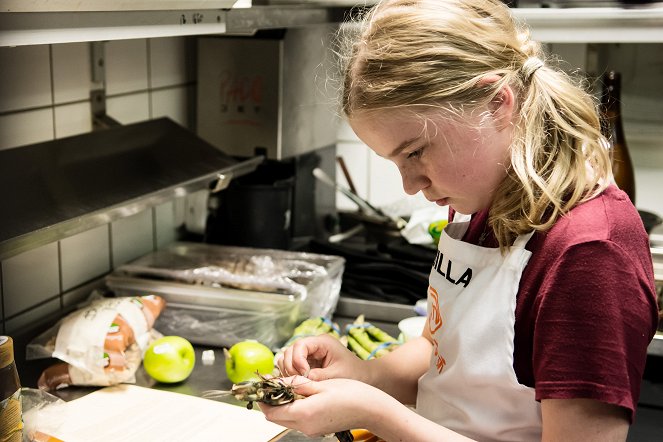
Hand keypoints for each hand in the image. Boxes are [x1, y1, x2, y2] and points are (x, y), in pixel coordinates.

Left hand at [259, 377, 386, 437]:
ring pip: (286, 418)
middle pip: (276, 417)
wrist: (371, 408)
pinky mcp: (318, 429)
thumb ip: (296, 385)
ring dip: (282, 405)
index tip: (262, 385)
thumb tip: (277, 382)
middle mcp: (305, 426)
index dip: (263, 399)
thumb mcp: (320, 384)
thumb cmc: (350, 393)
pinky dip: (294, 408)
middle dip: (271, 402)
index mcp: (304, 414)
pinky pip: (298, 420)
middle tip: (273, 384)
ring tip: (288, 386)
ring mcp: (312, 430)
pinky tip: (302, 395)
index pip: (271, 411)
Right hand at [277, 334, 363, 381]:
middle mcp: (313, 345)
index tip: (304, 374)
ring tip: (300, 382)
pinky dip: (291, 375)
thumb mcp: (337, 375)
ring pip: (288, 358)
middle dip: (291, 367)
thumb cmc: (354, 373)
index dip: (297, 359)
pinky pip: (291, 366)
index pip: (300, 345)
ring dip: (289, 371)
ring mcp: (309, 354)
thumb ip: (319, 376)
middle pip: (290, 351)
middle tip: (300, 381)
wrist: (362, 376)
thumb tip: (302, 379)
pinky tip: (300, 383)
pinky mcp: (307, 363)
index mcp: (322, 342)